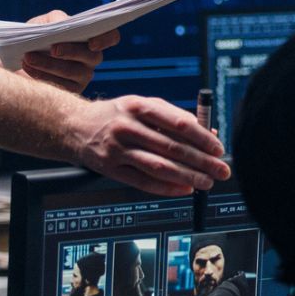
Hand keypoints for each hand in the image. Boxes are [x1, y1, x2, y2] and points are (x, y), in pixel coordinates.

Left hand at [17, 10, 119, 93]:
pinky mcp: (71, 91)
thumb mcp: (44, 23)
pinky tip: (28, 67)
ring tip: (29, 57)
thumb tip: (64, 24)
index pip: (111, 37)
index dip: (106, 39)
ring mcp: (83, 76)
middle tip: (53, 49)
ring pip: (73, 72)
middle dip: (71, 52)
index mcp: (90, 38)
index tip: (91, 42)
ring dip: (49, 64)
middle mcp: (91, 58)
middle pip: (92, 56)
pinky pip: (62, 86)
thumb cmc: (36, 38)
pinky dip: (43, 75)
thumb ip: (56, 19)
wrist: (19, 57)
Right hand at [70, 95, 229, 195]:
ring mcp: (118, 149)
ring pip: (160, 167)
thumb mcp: (142, 106)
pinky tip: (184, 189)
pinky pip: (144, 182)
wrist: (73, 126)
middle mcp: (128, 127)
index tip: (218, 148)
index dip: (202, 138)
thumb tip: (209, 132)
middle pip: (172, 148)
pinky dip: (167, 187)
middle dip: (202, 161)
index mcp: (139, 106)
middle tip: (221, 169)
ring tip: (207, 182)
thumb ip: (174, 117)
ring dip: (188, 177)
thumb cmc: (115, 115)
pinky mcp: (111, 169)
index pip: (179, 123)